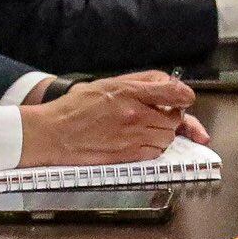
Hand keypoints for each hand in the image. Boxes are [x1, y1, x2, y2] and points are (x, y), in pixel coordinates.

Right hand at [17, 71, 195, 166]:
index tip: (184, 98)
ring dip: (162, 134)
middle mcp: (135, 114)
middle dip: (170, 117)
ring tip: (144, 128)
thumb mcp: (108, 83)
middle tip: (158, 115)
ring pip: (167, 137)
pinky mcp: (128, 155)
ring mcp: (132, 136)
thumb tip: (167, 85)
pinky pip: (155, 153)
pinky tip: (137, 141)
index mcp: (130, 91)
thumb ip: (140, 82)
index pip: (174, 92)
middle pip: (174, 118)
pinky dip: (152, 148)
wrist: (53, 133)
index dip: (184, 95)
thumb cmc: (76, 108)